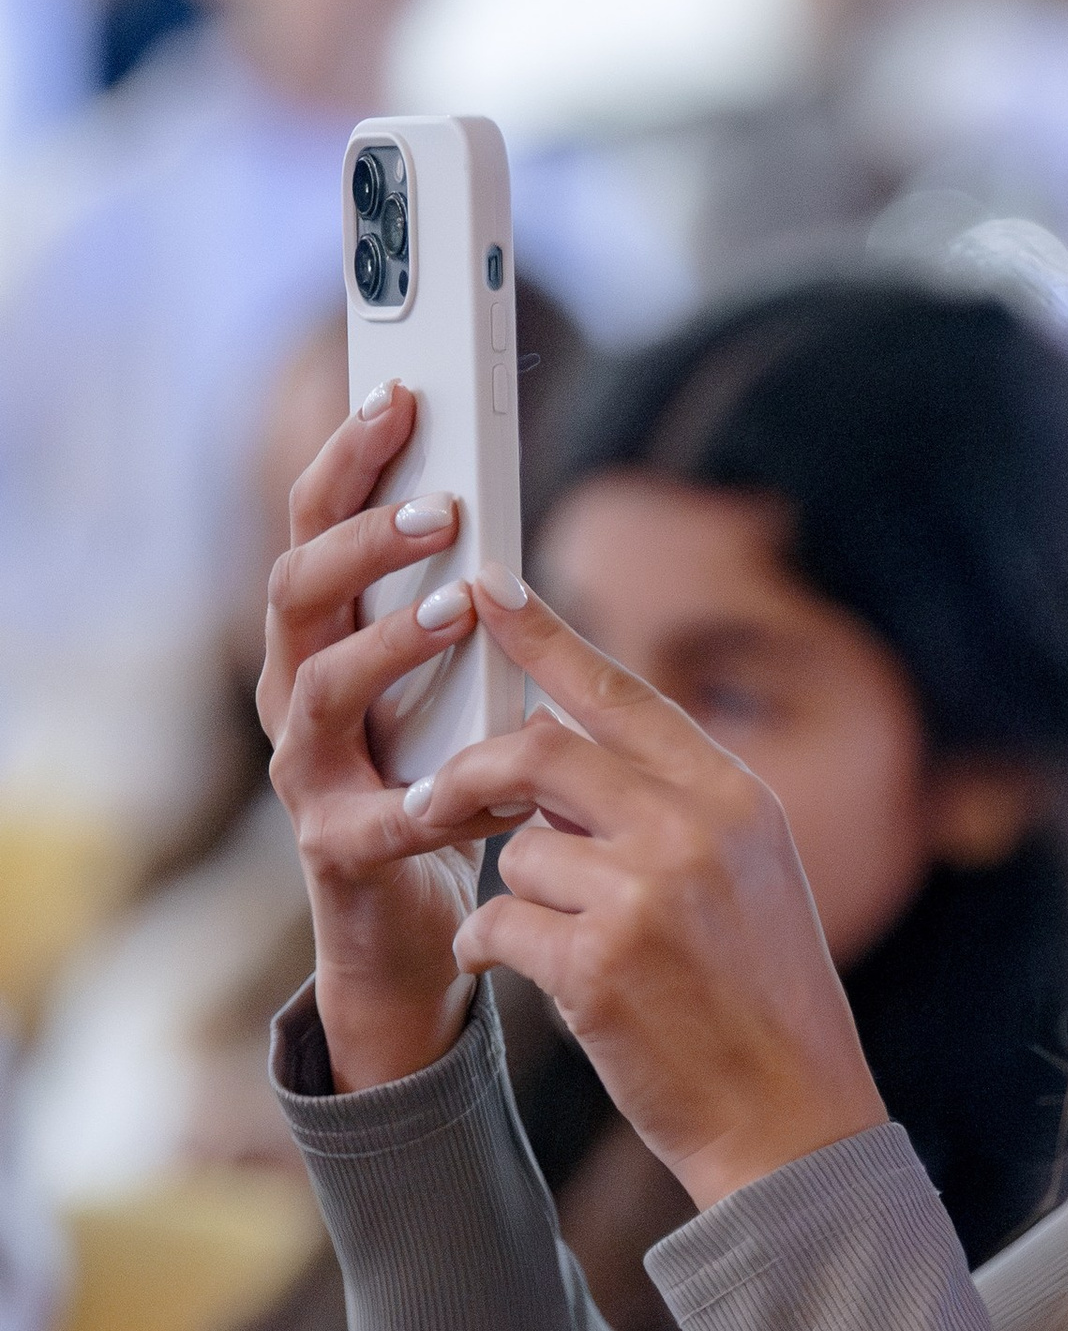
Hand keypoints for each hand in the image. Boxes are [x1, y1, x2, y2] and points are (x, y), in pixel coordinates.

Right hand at [259, 383, 490, 1093]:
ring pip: (322, 685)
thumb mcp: (457, 690)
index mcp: (324, 641)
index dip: (348, 460)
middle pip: (297, 587)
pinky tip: (486, 783)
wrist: (415, 935)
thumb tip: (507, 528)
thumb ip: (464, 617)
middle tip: (442, 505)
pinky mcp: (338, 849)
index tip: (397, 394)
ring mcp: (307, 773)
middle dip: (364, 535)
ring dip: (389, 640)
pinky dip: (435, 797)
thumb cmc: (442, 789)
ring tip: (458, 610)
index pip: (314, 528)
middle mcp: (298, 695)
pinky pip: (381, 816)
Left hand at [397, 578, 886, 1206]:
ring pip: (517, 849)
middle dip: (472, 775)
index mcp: (736, 798)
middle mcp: (695, 830)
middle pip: (541, 751)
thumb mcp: (751, 880)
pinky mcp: (596, 964)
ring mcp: (646, 894)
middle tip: (433, 801)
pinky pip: (498, 921)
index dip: (544, 636)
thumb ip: (678, 809)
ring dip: (516, 895)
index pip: (621, 693)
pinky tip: (535, 979)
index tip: (488, 588)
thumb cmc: (764, 1005)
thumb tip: (572, 748)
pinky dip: (494, 950)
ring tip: (561, 947)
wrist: (792, 1124)